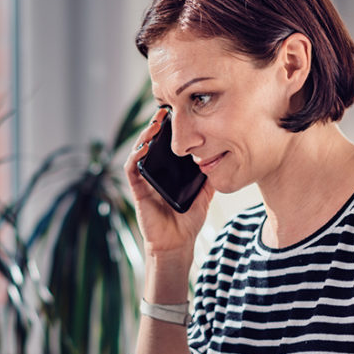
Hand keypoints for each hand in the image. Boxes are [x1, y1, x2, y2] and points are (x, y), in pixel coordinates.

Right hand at [125, 109, 212, 258]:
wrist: (178, 243)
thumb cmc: (188, 220)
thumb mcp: (204, 193)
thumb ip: (209, 176)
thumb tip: (222, 156)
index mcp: (169, 172)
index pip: (166, 145)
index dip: (169, 129)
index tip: (178, 112)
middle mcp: (155, 173)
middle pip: (151, 144)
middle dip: (156, 126)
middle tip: (165, 110)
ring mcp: (145, 180)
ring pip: (139, 152)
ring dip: (145, 136)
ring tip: (155, 124)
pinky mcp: (137, 191)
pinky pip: (132, 170)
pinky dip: (135, 157)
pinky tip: (144, 147)